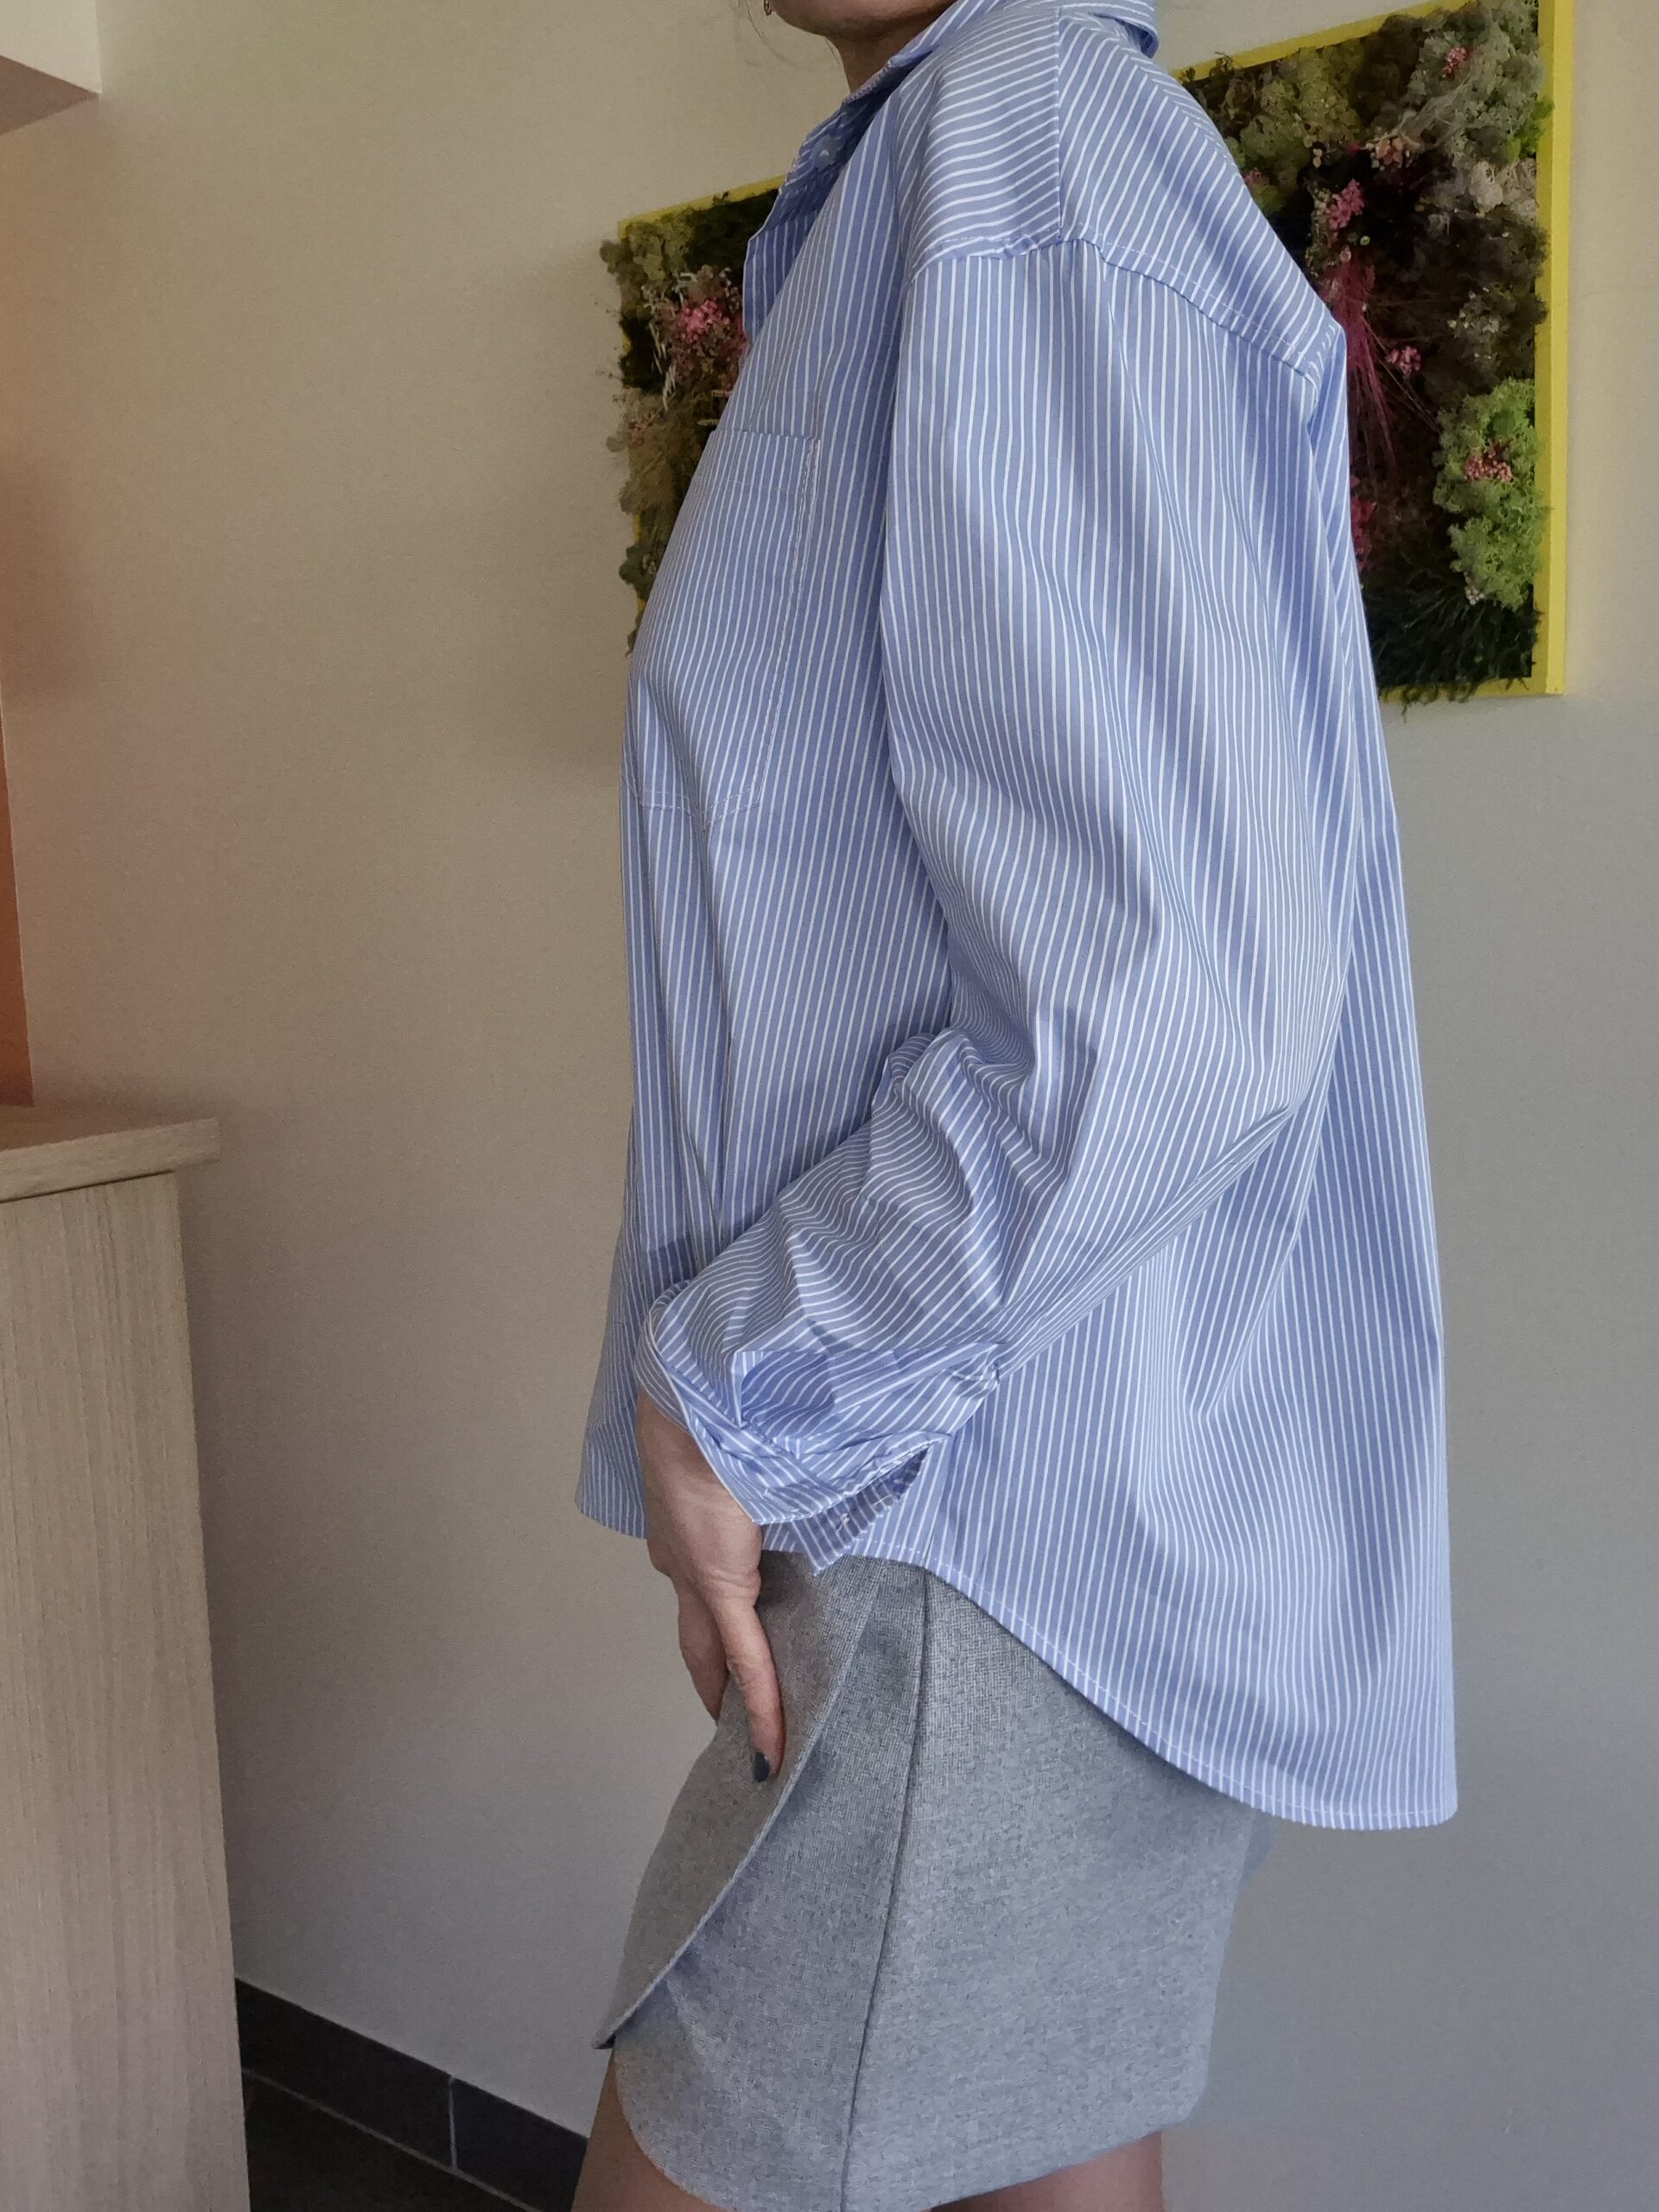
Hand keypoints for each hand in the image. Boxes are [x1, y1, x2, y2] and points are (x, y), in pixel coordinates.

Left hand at [635, 1389, 785, 1778]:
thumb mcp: (750, 1451)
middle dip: (713, 1680)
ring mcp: (694, 1573)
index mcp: (683, 1526)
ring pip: (714, 1652)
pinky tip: (769, 1740)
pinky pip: (743, 1654)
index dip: (713, 1630)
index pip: (699, 1593)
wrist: (695, 1400)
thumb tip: (814, 1461)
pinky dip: (758, 1699)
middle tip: (732, 1721)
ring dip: (734, 1694)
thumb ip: (775, 1472)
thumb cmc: (723, 1407)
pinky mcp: (718, 1580)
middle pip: (697, 1636)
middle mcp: (680, 1558)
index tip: (727, 1662)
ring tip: (756, 1740)